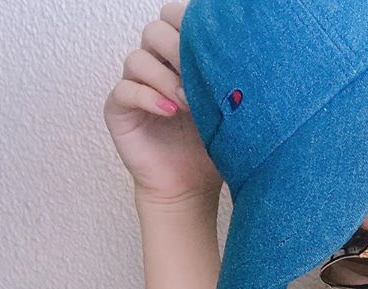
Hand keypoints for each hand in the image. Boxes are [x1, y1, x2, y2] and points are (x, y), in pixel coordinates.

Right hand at [103, 1, 222, 206]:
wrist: (191, 189)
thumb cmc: (213, 149)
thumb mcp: (228, 111)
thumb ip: (229, 81)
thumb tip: (247, 54)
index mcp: (182, 60)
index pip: (175, 20)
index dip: (189, 24)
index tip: (214, 46)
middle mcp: (156, 67)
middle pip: (154, 31)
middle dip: (178, 48)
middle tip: (202, 74)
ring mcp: (135, 86)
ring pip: (137, 59)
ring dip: (166, 77)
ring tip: (190, 103)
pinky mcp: (119, 110)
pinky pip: (125, 90)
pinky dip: (148, 97)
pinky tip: (171, 112)